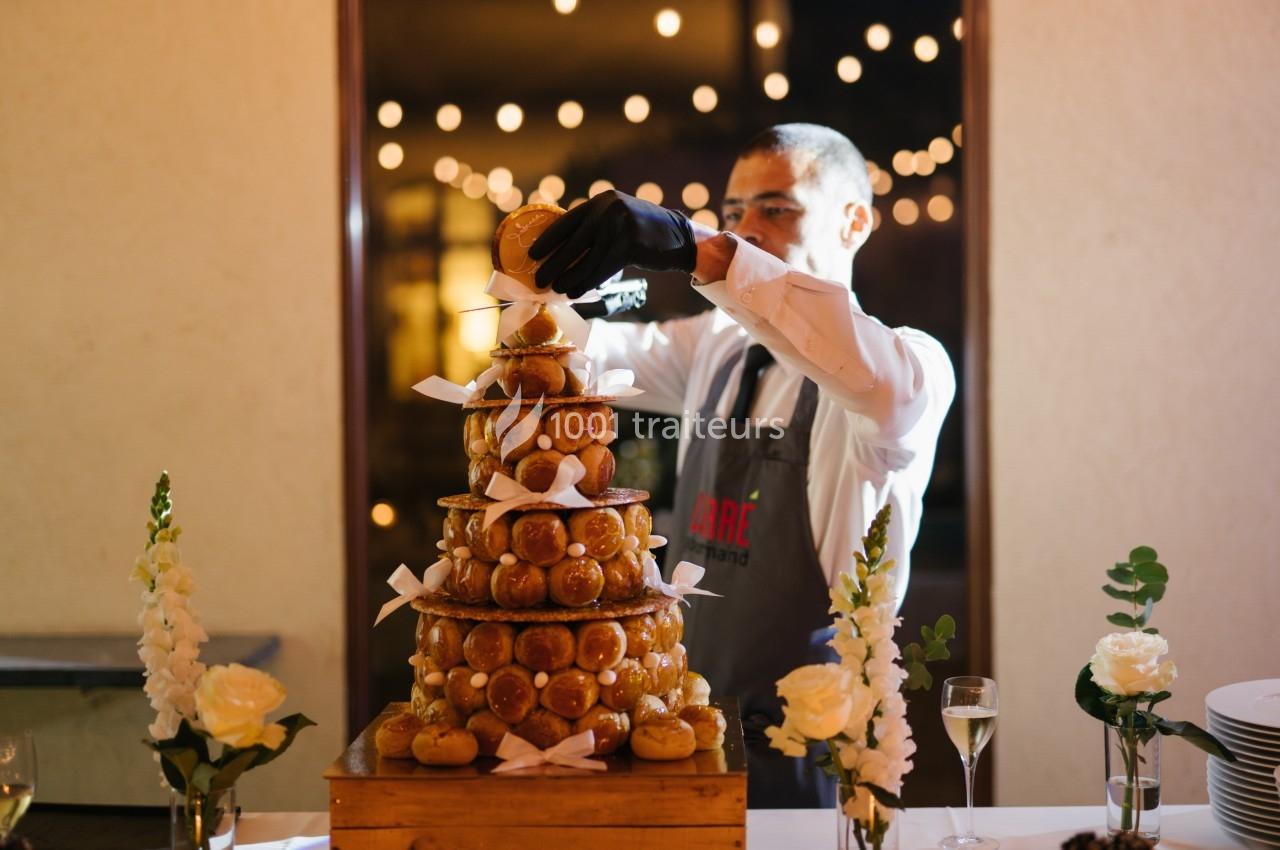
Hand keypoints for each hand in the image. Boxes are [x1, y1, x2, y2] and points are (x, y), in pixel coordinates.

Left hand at [528, 190, 696, 297]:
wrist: (678, 236)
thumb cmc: (642, 232)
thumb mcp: (617, 218)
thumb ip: (593, 226)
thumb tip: (560, 249)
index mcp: (601, 202)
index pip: (566, 221)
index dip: (547, 239)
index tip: (532, 254)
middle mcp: (608, 210)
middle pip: (573, 243)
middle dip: (553, 264)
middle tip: (539, 280)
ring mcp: (620, 227)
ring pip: (587, 261)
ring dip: (569, 278)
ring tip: (557, 290)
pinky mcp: (630, 246)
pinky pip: (602, 270)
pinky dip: (587, 283)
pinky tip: (576, 292)